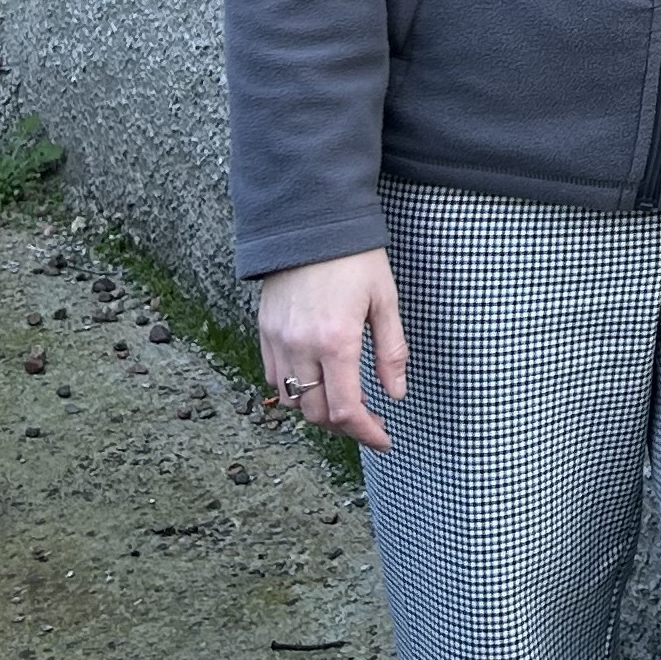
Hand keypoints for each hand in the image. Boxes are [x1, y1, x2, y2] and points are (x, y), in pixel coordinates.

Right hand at [253, 247, 406, 454]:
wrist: (311, 221)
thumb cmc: (355, 257)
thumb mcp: (385, 300)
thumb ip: (391, 351)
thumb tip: (396, 393)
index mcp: (336, 341)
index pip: (345, 409)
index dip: (366, 433)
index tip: (383, 439)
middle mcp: (301, 347)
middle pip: (315, 413)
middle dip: (343, 426)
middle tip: (367, 422)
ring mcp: (278, 340)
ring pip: (291, 399)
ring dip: (317, 409)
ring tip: (343, 401)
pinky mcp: (264, 330)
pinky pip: (274, 376)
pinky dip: (294, 389)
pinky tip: (317, 380)